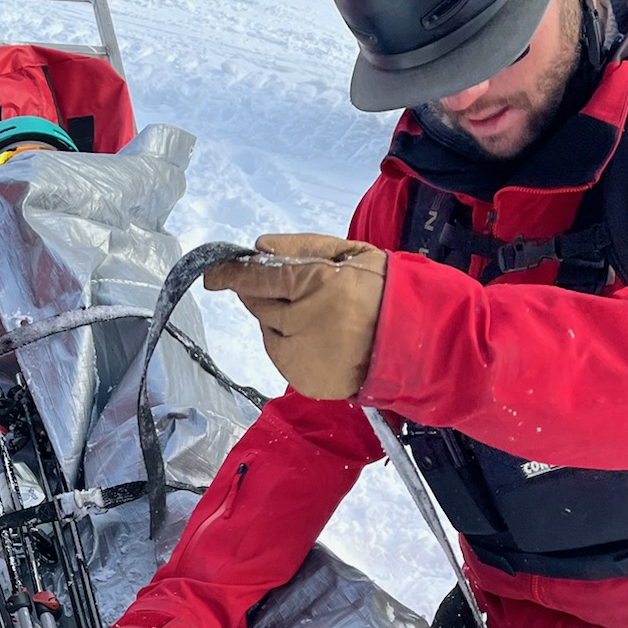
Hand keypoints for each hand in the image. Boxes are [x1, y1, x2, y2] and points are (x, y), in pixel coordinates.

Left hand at [204, 233, 386, 399]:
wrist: (414, 341)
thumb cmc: (383, 290)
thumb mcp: (349, 254)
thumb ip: (301, 248)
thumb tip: (258, 247)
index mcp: (316, 285)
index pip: (260, 278)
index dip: (232, 274)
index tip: (213, 274)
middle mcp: (303, 323)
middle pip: (260, 304)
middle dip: (265, 294)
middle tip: (295, 291)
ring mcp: (302, 356)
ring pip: (268, 330)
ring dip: (279, 320)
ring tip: (318, 316)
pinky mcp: (304, 379)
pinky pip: (281, 354)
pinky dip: (290, 343)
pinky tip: (320, 338)